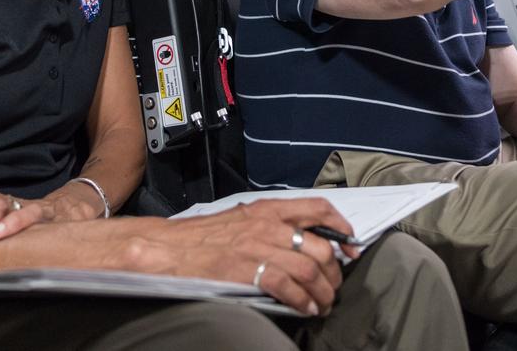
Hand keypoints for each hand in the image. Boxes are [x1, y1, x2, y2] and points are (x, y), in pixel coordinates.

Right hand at [131, 198, 359, 316]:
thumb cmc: (200, 237)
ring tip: (322, 304)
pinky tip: (304, 308)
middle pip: (320, 245)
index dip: (341, 227)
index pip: (317, 208)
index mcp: (266, 209)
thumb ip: (271, 225)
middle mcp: (266, 224)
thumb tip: (301, 241)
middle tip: (333, 287)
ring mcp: (256, 246)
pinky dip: (302, 300)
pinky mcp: (245, 270)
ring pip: (309, 268)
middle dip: (334, 272)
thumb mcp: (241, 219)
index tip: (351, 246)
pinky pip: (287, 286)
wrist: (165, 248)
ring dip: (322, 291)